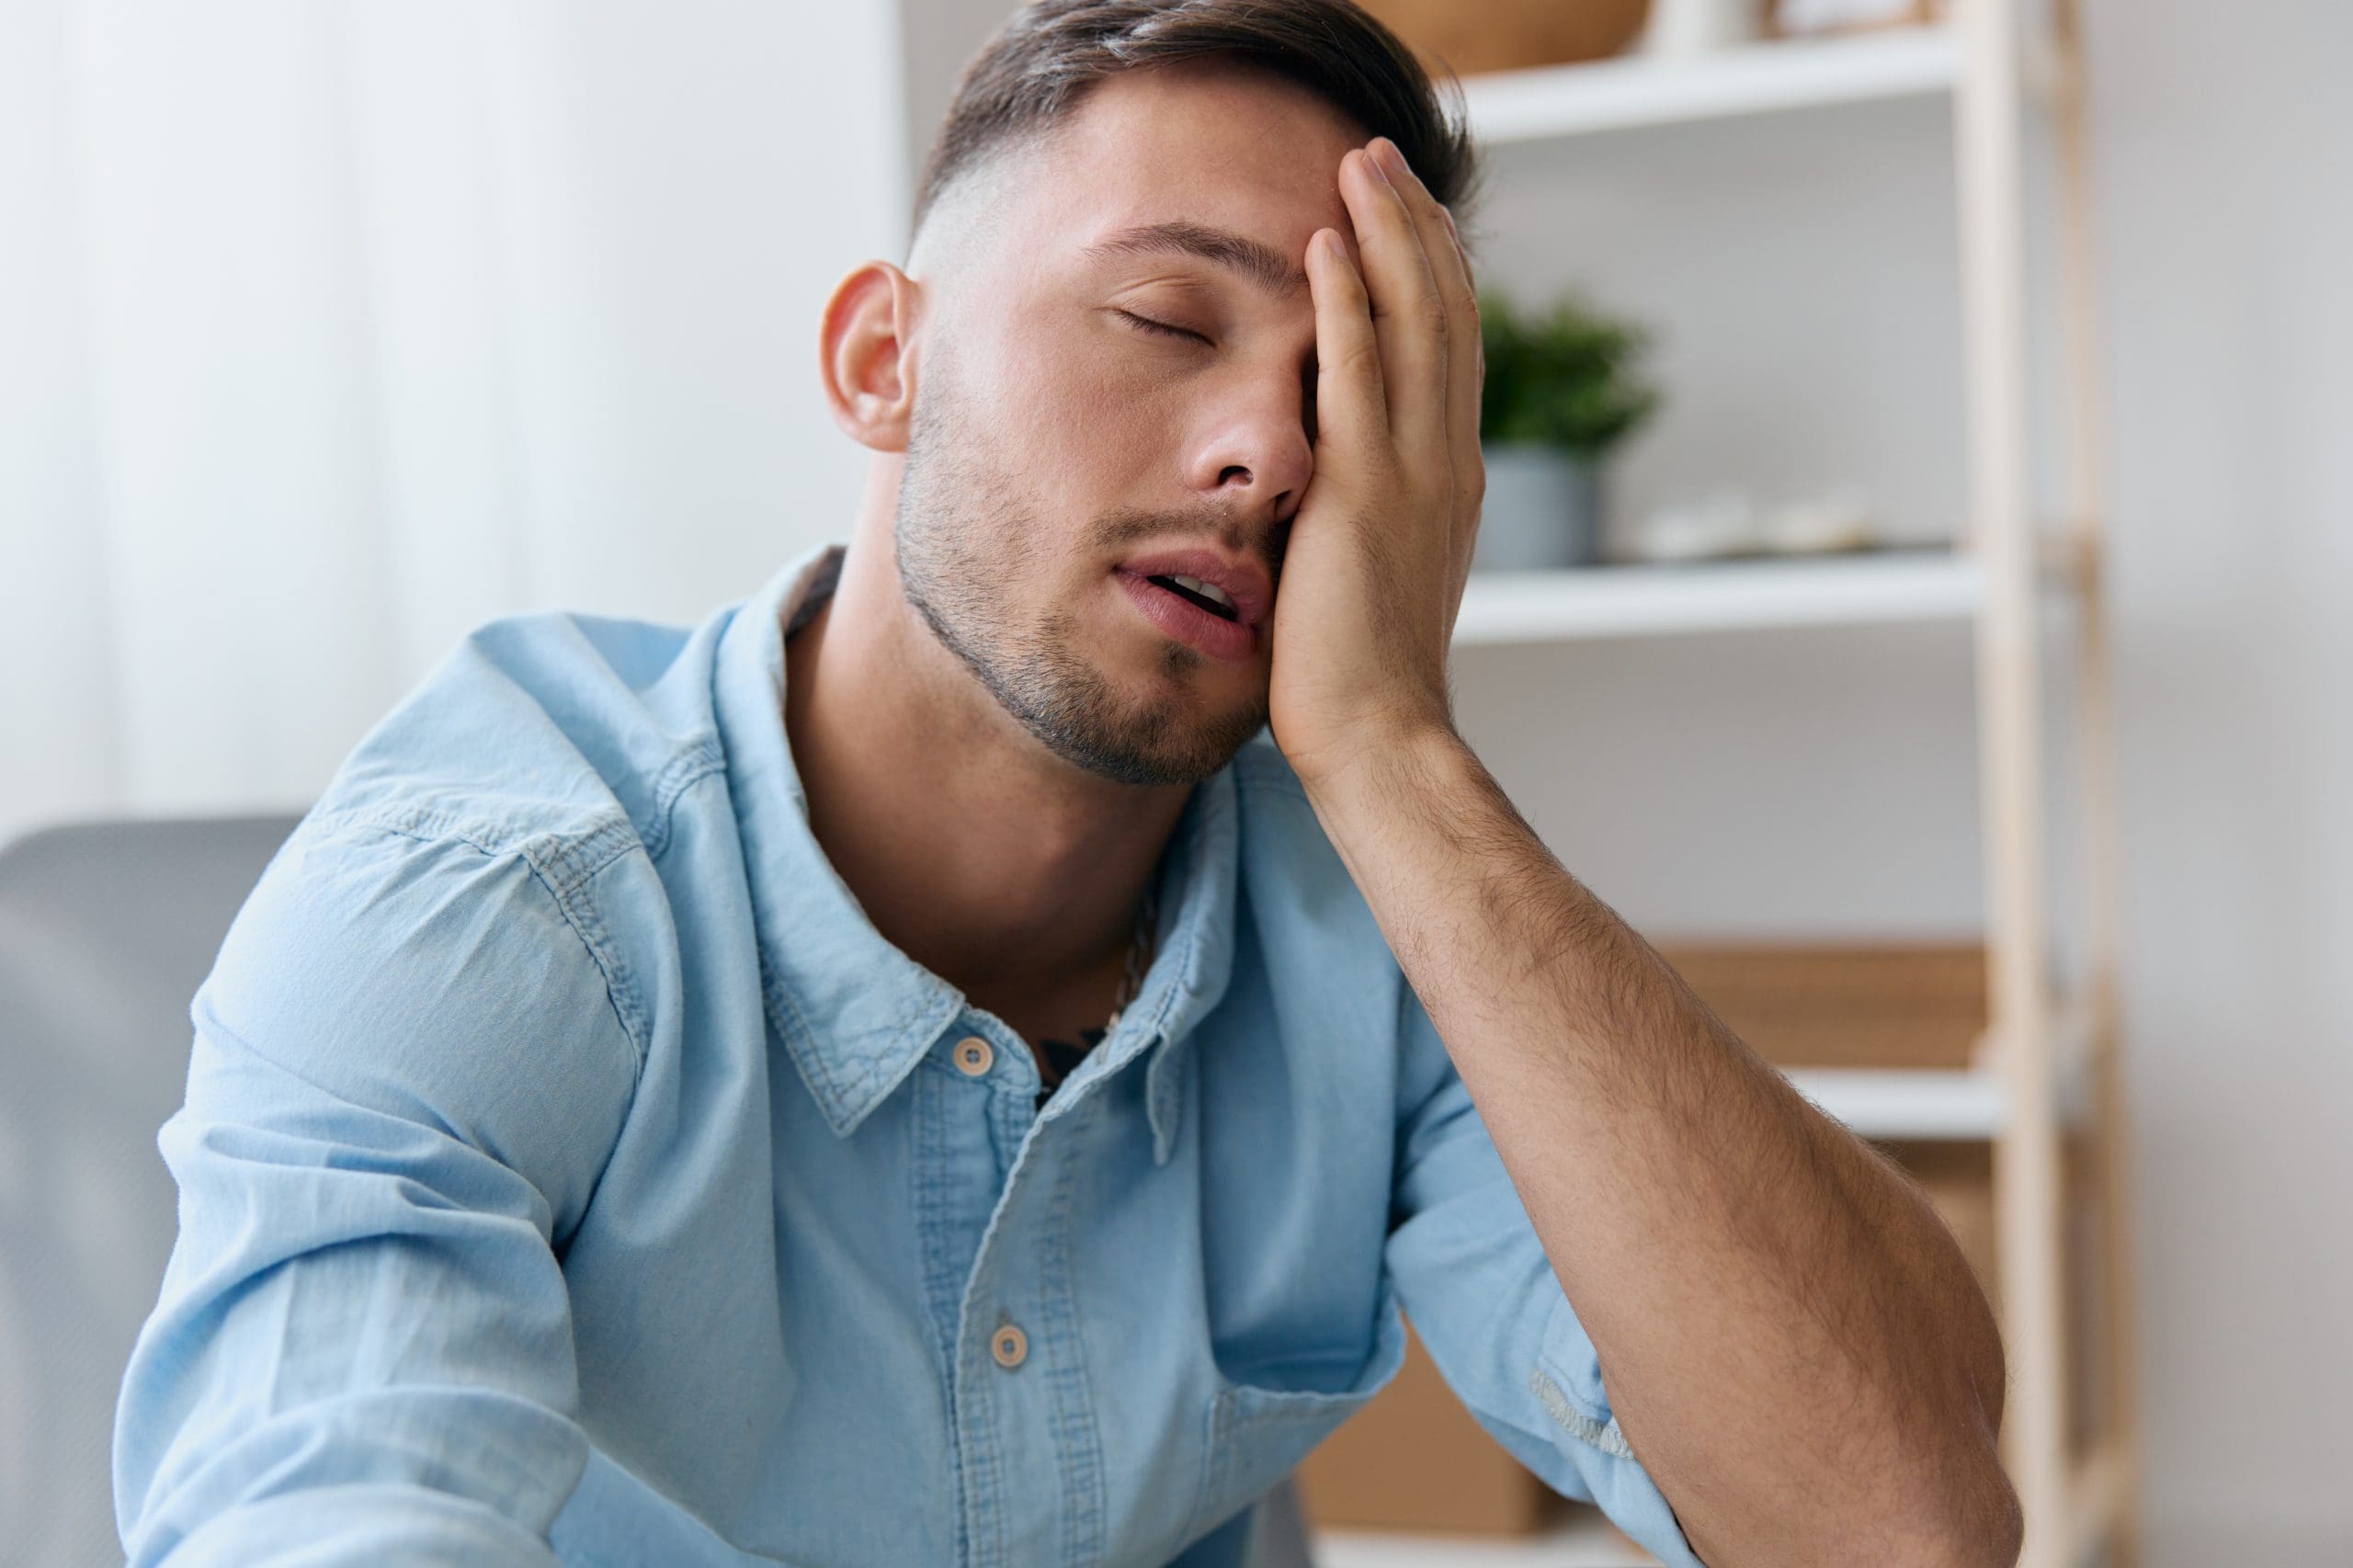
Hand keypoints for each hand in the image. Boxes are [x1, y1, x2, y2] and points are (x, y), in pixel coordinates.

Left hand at [1267, 136, 1484, 794]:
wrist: (1382, 736)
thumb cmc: (1363, 682)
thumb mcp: (1377, 579)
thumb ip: (1369, 521)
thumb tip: (1334, 496)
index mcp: (1452, 479)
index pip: (1449, 350)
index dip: (1431, 272)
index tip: (1405, 214)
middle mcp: (1448, 459)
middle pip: (1443, 312)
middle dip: (1415, 226)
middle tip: (1383, 158)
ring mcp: (1414, 469)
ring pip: (1412, 320)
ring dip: (1386, 233)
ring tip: (1360, 165)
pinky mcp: (1365, 487)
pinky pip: (1357, 369)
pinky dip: (1347, 298)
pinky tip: (1327, 241)